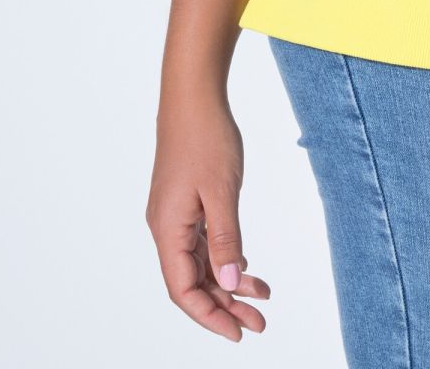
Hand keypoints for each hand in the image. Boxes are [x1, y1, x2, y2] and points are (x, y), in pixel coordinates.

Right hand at [146, 86, 270, 340]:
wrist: (194, 96)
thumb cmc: (206, 137)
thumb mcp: (221, 191)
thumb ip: (225, 239)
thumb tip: (228, 282)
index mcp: (168, 229)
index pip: (183, 290)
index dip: (209, 316)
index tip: (238, 333)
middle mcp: (167, 227)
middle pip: (193, 281)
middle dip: (225, 306)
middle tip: (259, 323)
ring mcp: (176, 215)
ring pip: (201, 263)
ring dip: (229, 283)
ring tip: (262, 298)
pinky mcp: (186, 203)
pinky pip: (204, 242)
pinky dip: (226, 256)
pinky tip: (246, 267)